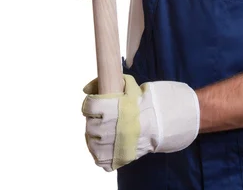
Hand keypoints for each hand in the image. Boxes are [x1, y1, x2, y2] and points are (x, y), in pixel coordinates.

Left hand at [82, 75, 199, 171]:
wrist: (157, 125)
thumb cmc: (142, 105)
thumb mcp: (129, 87)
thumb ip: (108, 83)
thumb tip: (85, 88)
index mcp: (109, 109)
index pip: (89, 106)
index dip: (91, 104)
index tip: (96, 104)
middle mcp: (106, 128)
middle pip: (89, 124)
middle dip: (95, 119)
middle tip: (105, 117)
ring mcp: (107, 146)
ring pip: (91, 140)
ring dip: (96, 134)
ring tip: (107, 129)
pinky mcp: (111, 159)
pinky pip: (97, 156)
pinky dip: (100, 150)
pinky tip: (108, 143)